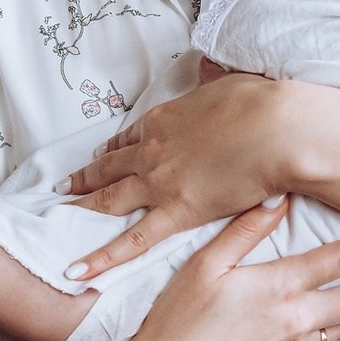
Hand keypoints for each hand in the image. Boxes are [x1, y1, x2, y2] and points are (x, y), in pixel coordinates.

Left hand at [60, 72, 289, 278]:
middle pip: (109, 167)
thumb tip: (210, 70)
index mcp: (163, 119)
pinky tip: (77, 270)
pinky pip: (132, 240)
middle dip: (84, 176)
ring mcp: (159, 182)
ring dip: (83, 206)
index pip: (129, 137)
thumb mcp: (227, 83)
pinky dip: (102, 257)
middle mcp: (152, 149)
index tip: (100, 155)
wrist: (277, 129)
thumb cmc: (261, 104)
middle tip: (63, 186)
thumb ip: (212, 84)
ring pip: (108, 199)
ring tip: (62, 217)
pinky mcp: (176, 211)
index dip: (112, 149)